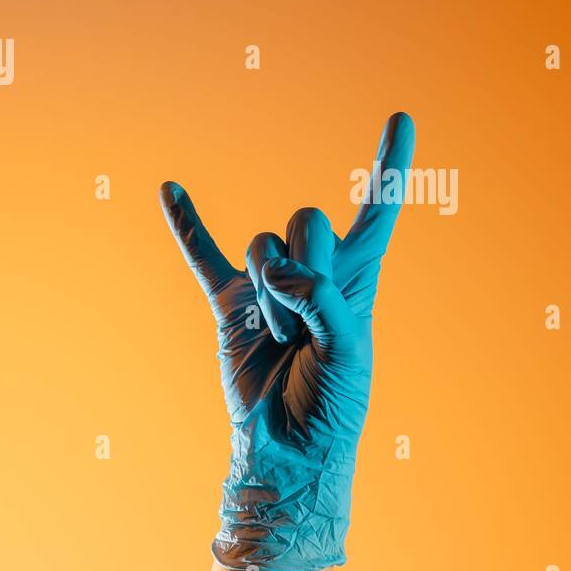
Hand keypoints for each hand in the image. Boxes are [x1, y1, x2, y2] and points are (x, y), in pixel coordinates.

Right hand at [159, 112, 414, 570]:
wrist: (290, 452)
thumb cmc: (333, 407)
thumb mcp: (348, 351)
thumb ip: (322, 300)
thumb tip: (280, 272)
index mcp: (357, 280)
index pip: (377, 211)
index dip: (390, 165)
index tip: (402, 117)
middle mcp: (314, 273)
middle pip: (308, 221)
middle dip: (308, 263)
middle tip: (307, 318)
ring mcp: (269, 287)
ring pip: (265, 247)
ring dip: (273, 298)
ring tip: (281, 340)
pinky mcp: (230, 305)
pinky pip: (204, 257)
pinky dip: (187, 225)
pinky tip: (169, 190)